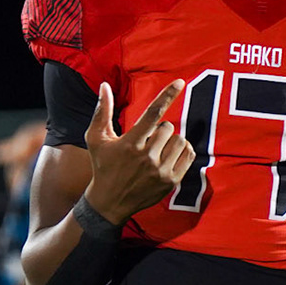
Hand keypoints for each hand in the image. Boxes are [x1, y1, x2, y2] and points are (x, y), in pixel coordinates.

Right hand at [83, 81, 194, 223]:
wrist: (110, 202)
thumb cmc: (103, 166)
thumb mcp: (97, 139)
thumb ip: (102, 111)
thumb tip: (104, 85)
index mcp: (129, 144)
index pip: (152, 114)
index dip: (167, 95)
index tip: (180, 82)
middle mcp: (146, 157)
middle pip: (168, 127)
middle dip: (159, 131)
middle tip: (146, 142)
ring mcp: (160, 171)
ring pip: (180, 140)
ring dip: (171, 141)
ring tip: (157, 150)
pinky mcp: (171, 181)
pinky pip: (189, 155)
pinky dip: (182, 151)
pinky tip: (168, 156)